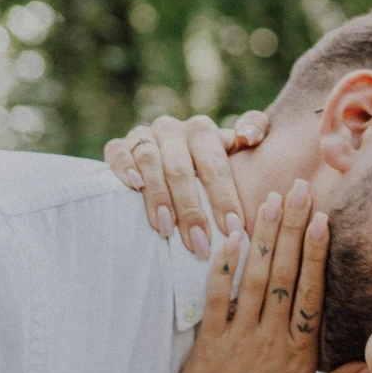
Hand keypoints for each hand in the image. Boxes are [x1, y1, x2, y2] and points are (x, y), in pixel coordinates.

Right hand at [103, 110, 269, 257]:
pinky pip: (117, 153)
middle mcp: (171, 129)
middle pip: (181, 169)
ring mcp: (143, 136)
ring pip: (150, 162)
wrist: (173, 159)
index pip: (214, 164)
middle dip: (191, 210)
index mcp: (202, 131)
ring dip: (158, 197)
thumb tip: (249, 136)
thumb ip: (254, 129)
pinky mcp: (118, 146)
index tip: (232, 229)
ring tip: (167, 230)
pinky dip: (125, 168)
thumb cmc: (211, 165)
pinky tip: (134, 188)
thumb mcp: (236, 148)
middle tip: (200, 243)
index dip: (224, 197)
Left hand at [158, 179, 368, 372]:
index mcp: (297, 356)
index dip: (316, 254)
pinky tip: (228, 237)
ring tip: (269, 200)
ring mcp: (236, 336)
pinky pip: (215, 297)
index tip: (322, 220)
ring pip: (253, 278)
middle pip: (283, 274)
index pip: (310, 294)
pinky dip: (221, 266)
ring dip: (262, 236)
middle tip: (297, 190)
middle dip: (291, 228)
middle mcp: (268, 338)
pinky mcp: (207, 340)